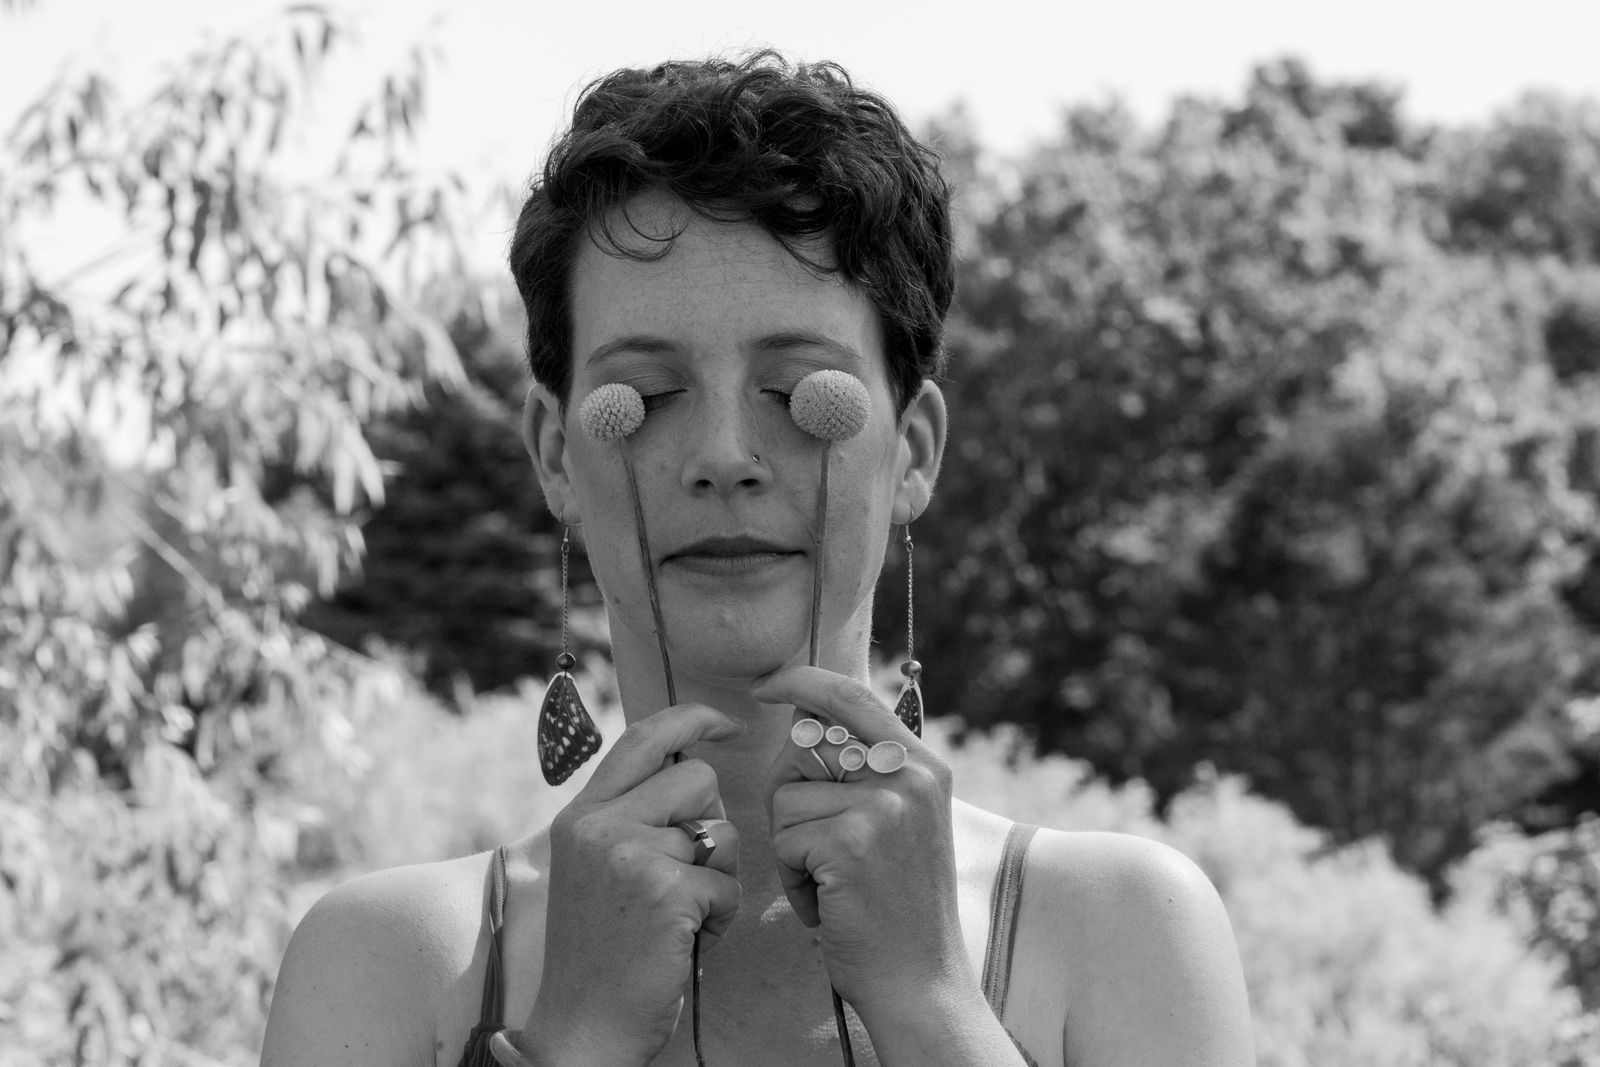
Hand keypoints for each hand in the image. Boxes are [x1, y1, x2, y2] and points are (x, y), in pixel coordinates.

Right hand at [522, 704, 743, 1064]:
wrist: (581, 1029)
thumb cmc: (601, 954)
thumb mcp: (595, 868)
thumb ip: (627, 817)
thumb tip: (689, 767)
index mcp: (581, 815)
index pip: (642, 736)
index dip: (693, 719)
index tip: (728, 723)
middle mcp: (599, 825)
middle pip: (697, 778)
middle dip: (711, 824)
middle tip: (688, 875)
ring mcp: (629, 856)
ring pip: (719, 831)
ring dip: (718, 876)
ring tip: (682, 914)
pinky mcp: (664, 891)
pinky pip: (727, 882)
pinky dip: (721, 915)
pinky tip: (688, 939)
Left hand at [757, 667, 965, 1014]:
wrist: (920, 982)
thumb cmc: (896, 909)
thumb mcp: (901, 823)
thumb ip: (867, 771)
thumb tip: (804, 718)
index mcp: (924, 764)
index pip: (852, 695)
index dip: (802, 682)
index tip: (766, 686)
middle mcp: (911, 775)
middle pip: (805, 744)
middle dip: (788, 794)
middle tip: (816, 848)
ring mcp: (883, 806)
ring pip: (785, 797)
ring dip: (791, 846)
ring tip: (832, 883)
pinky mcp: (851, 840)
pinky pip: (782, 839)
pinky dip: (792, 878)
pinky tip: (828, 903)